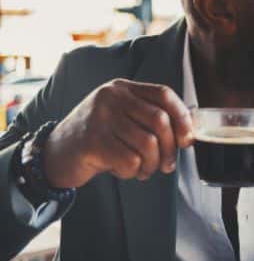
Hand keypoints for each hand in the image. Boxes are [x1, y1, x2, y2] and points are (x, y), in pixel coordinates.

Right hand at [42, 79, 193, 187]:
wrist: (57, 153)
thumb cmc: (101, 138)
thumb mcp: (123, 118)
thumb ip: (150, 119)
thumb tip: (189, 134)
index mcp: (123, 88)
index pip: (164, 94)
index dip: (183, 117)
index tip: (187, 140)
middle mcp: (112, 96)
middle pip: (160, 120)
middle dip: (170, 148)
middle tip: (167, 165)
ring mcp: (100, 117)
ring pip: (148, 144)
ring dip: (151, 165)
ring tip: (143, 170)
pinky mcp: (92, 141)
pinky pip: (130, 161)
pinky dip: (133, 172)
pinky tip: (123, 171)